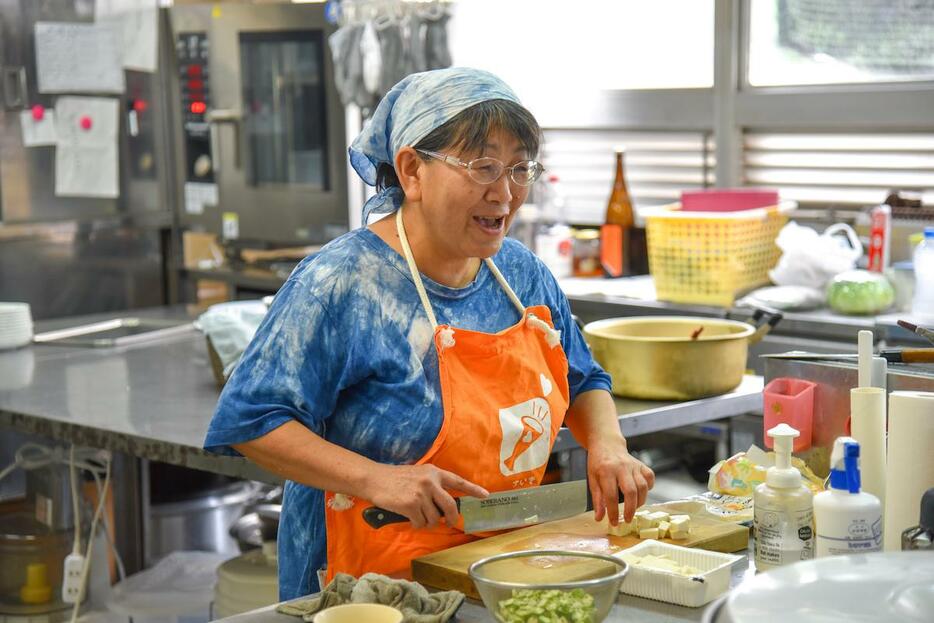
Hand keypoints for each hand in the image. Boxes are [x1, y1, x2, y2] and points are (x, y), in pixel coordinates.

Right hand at [364, 464, 488, 529]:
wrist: (374, 479)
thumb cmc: (395, 479)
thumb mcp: (418, 475)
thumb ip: (432, 485)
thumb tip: (444, 506)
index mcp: (434, 472)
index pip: (458, 481)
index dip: (473, 489)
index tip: (485, 495)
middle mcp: (430, 482)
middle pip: (450, 506)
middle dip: (451, 518)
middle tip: (449, 523)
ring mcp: (421, 493)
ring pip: (434, 518)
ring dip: (427, 522)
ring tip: (417, 516)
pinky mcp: (410, 505)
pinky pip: (420, 523)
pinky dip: (416, 525)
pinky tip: (409, 518)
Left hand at [587, 437, 654, 525]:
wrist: (607, 444)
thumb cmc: (598, 463)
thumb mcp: (592, 479)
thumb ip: (597, 499)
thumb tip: (600, 518)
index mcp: (606, 471)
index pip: (611, 495)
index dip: (613, 511)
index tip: (613, 522)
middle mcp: (621, 467)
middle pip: (631, 491)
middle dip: (630, 509)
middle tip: (627, 519)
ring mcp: (633, 465)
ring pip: (642, 486)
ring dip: (639, 501)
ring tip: (633, 509)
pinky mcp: (641, 465)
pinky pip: (650, 477)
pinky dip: (648, 488)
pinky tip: (641, 493)